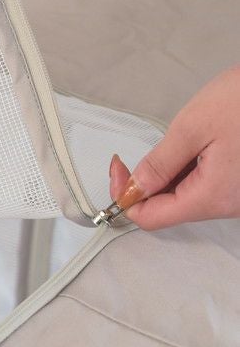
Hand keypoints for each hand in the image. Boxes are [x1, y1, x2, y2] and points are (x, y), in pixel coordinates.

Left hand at [110, 66, 239, 229]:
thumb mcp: (193, 128)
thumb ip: (160, 163)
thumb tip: (134, 189)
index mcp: (213, 197)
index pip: (152, 218)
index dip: (125, 197)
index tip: (118, 168)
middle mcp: (228, 205)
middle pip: (168, 209)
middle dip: (144, 186)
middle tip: (131, 156)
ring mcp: (237, 196)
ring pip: (186, 197)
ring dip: (166, 176)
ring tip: (173, 143)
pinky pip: (204, 186)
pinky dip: (186, 171)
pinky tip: (190, 146)